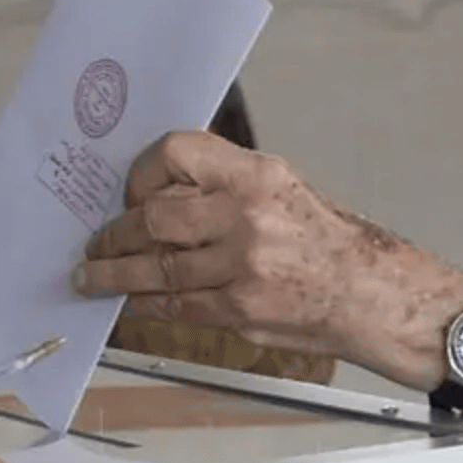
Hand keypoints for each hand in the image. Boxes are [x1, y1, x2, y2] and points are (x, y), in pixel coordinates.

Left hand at [71, 131, 462, 387]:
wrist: (370, 293)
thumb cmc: (326, 242)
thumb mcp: (281, 190)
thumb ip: (222, 189)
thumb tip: (158, 198)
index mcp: (257, 174)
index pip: (176, 153)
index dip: (142, 174)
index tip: (128, 192)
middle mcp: (247, 215)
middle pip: (154, 217)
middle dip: (114, 233)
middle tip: (96, 241)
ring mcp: (242, 266)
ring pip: (156, 268)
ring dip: (114, 274)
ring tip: (92, 276)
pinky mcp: (239, 309)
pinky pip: (175, 306)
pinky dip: (144, 304)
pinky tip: (129, 303)